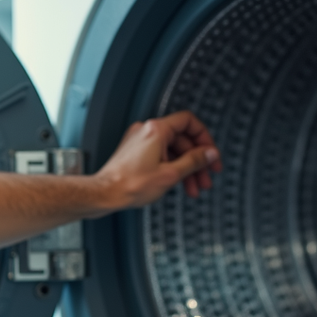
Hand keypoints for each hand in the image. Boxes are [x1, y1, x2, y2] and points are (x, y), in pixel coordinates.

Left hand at [95, 110, 221, 209]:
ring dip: (186, 169)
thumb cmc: (130, 184)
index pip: (189, 121)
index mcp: (157, 130)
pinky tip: (178, 183)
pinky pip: (161, 155)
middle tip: (207, 176)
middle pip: (182, 140)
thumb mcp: (170, 174)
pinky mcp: (136, 152)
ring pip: (173, 151)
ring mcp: (140, 141)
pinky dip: (172, 168)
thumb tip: (210, 154)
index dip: (204, 138)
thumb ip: (194, 161)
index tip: (211, 153)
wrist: (106, 194)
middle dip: (197, 161)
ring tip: (194, 187)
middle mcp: (147, 131)